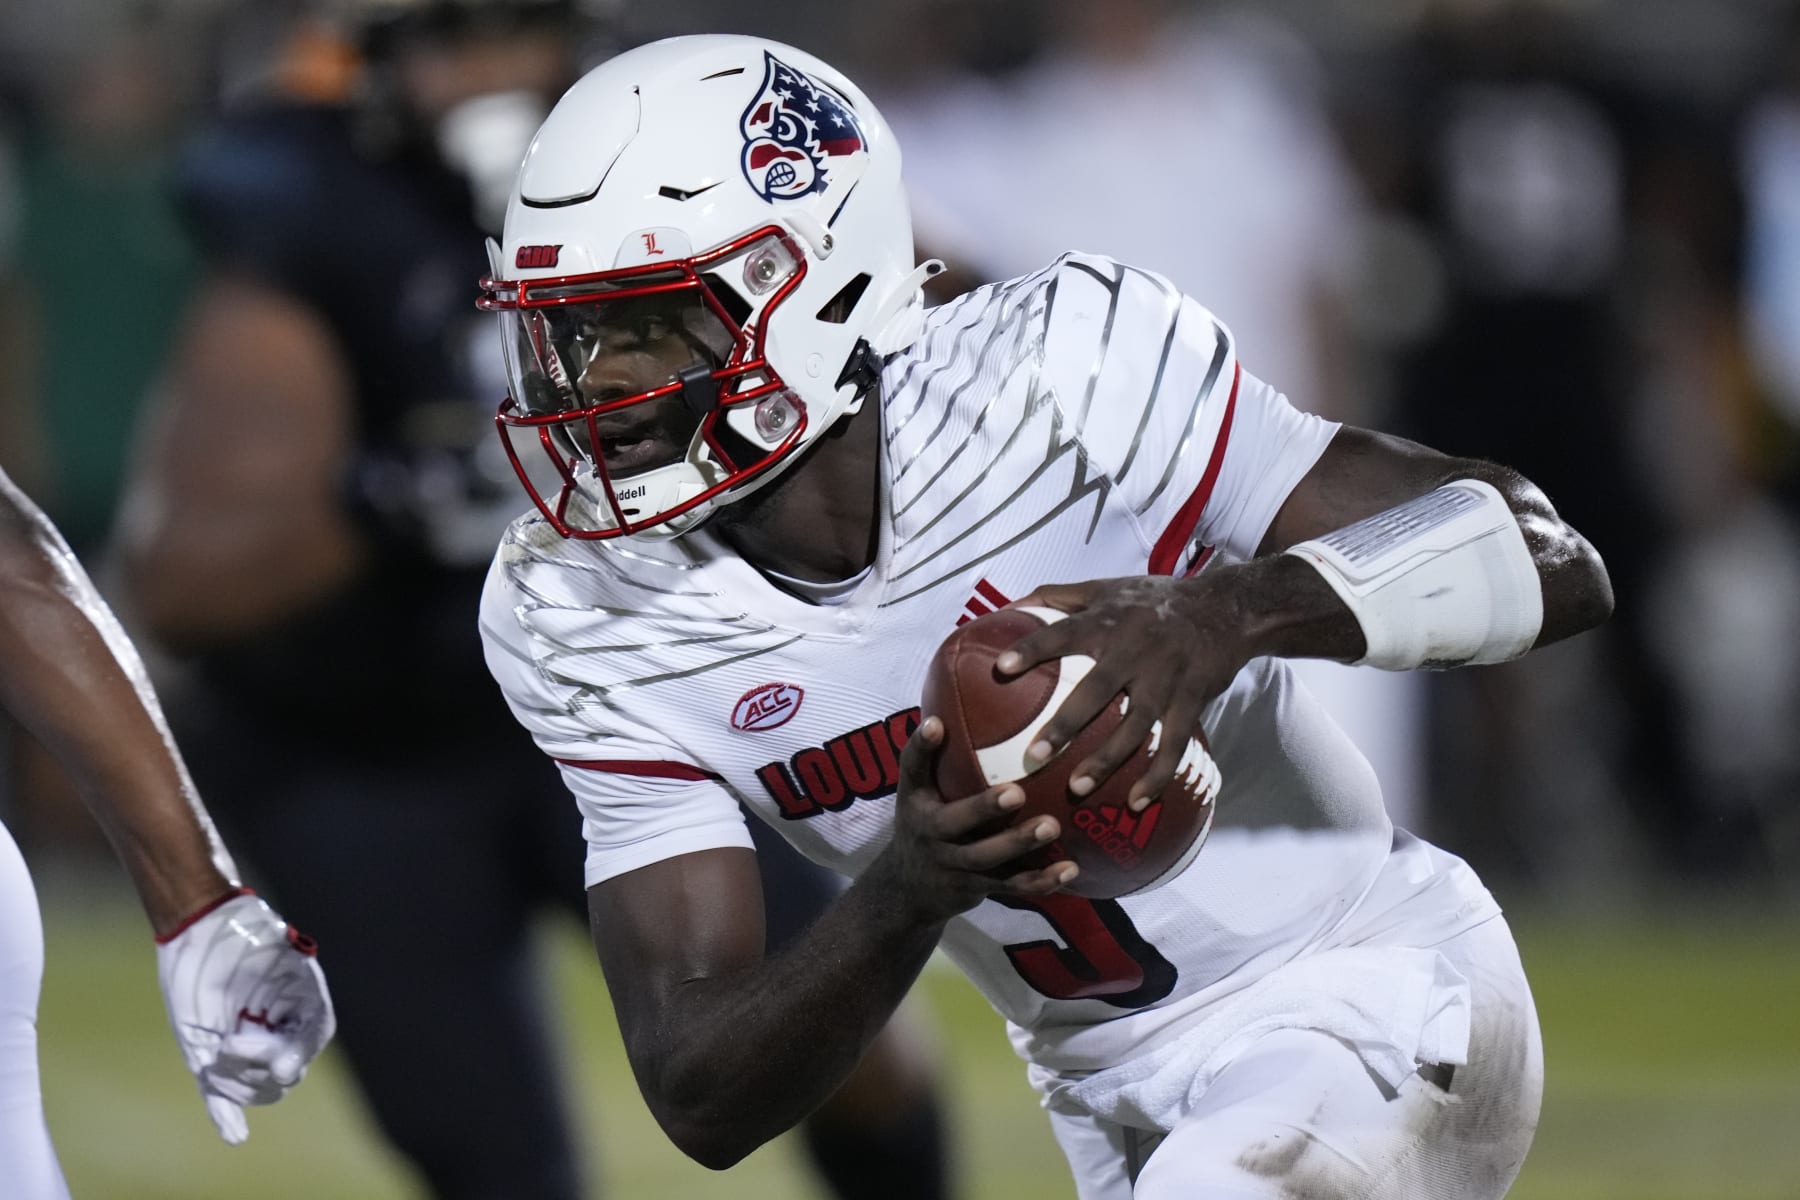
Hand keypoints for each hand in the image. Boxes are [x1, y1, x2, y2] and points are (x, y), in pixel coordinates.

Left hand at [155, 892, 335, 1143]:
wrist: (201, 928)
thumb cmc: (247, 937)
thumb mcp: (281, 959)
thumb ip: (293, 996)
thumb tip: (294, 1047)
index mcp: (302, 1010)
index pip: (306, 1046)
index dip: (291, 1055)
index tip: (271, 1060)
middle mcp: (277, 1033)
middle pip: (281, 1077)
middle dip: (257, 1066)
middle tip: (229, 1044)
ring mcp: (245, 1048)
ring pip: (254, 1089)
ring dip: (236, 1082)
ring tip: (217, 1052)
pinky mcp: (211, 1057)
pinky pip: (221, 1098)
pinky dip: (227, 1117)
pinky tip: (234, 1136)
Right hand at [868, 717, 1079, 924]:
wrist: (907, 890)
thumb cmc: (927, 822)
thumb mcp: (922, 791)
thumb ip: (943, 758)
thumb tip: (977, 698)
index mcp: (915, 799)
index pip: (912, 769)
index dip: (921, 747)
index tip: (935, 724)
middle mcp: (929, 832)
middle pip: (956, 821)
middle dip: (985, 808)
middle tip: (1017, 792)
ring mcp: (952, 864)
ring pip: (987, 857)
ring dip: (1020, 843)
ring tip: (1052, 826)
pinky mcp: (975, 888)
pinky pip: (1011, 885)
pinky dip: (1042, 880)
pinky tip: (1071, 868)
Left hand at [995, 573, 1254, 808]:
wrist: (1226, 610)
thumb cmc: (1156, 600)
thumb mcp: (1108, 587)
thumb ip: (1061, 596)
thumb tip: (1012, 605)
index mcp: (1109, 622)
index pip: (1064, 634)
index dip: (1033, 648)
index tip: (1002, 668)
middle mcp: (1135, 651)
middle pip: (1096, 691)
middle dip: (1065, 725)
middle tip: (1034, 756)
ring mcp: (1166, 680)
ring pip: (1135, 726)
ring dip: (1106, 760)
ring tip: (1076, 788)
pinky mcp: (1191, 702)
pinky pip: (1173, 745)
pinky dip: (1157, 775)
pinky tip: (1136, 802)